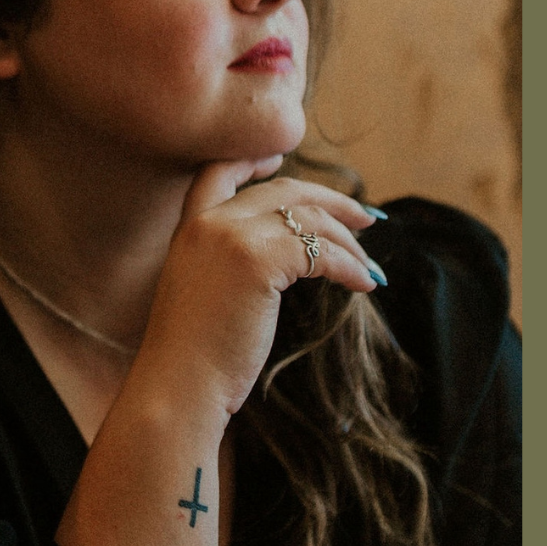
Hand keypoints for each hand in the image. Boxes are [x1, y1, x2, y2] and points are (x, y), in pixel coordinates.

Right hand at [132, 167, 380, 416]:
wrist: (178, 387)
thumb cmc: (195, 357)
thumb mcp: (204, 292)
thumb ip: (230, 262)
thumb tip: (288, 254)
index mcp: (190, 229)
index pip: (219, 172)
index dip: (253, 160)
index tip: (281, 158)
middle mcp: (209, 223)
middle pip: (284, 190)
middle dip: (331, 201)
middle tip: (366, 217)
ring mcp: (232, 236)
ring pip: (309, 219)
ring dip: (348, 241)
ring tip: (368, 265)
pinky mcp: (258, 260)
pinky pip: (321, 251)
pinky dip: (350, 266)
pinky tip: (364, 284)